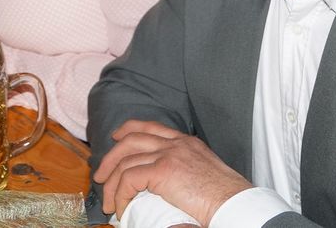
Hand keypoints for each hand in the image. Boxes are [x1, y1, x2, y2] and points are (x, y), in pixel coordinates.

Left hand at [94, 120, 251, 225]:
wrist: (235, 203)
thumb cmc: (224, 197)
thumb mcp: (202, 173)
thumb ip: (182, 170)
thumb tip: (159, 185)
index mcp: (186, 142)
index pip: (151, 127)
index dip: (129, 129)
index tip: (117, 137)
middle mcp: (176, 143)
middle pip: (132, 138)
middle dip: (111, 156)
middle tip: (100, 174)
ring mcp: (169, 154)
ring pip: (126, 160)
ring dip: (111, 182)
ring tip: (108, 201)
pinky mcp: (164, 170)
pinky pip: (130, 179)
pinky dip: (120, 195)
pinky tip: (122, 208)